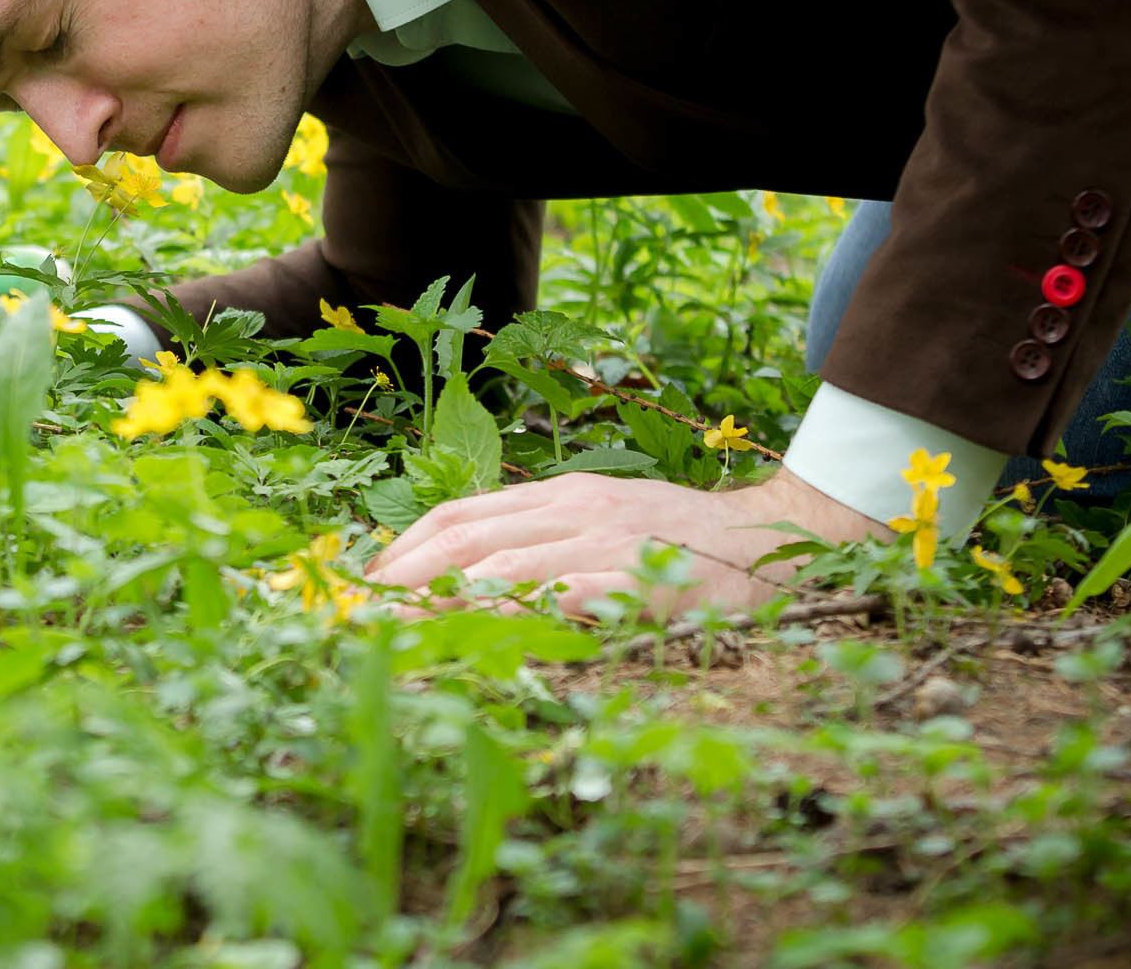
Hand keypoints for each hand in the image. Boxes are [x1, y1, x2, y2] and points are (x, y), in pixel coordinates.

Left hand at [363, 466, 885, 620]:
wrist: (769, 539)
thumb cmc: (679, 539)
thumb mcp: (603, 521)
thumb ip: (544, 539)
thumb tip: (468, 572)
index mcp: (561, 496)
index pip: (461, 512)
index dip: (406, 544)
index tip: (367, 578)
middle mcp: (575, 510)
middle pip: (467, 536)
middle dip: (404, 573)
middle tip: (360, 611)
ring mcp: (606, 543)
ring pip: (505, 565)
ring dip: (442, 599)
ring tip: (400, 629)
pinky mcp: (640, 579)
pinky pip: (570, 595)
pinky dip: (520, 612)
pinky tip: (484, 633)